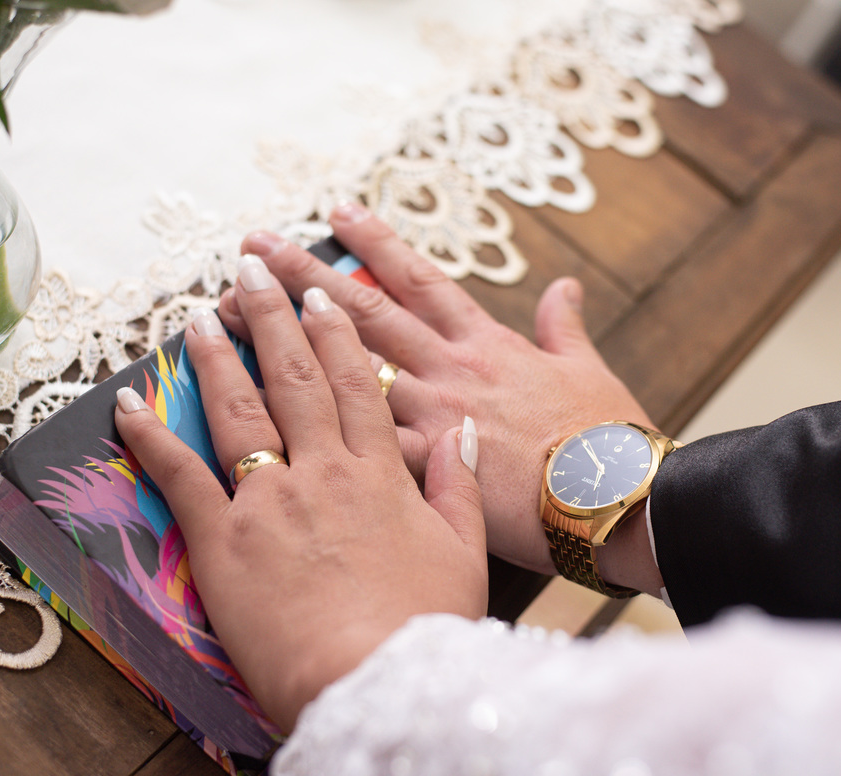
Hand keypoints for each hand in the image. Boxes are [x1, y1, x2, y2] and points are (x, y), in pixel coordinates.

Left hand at [114, 256, 487, 730]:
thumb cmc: (425, 625)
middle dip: (272, 319)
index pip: (357, 384)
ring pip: (240, 410)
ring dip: (217, 357)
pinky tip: (128, 401)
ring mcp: (269, 500)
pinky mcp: (222, 540)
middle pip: (295, 380)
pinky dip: (150, 435)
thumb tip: (457, 430)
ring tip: (199, 314)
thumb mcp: (464, 552)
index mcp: (380, 474)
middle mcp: (323, 471)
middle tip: (252, 272)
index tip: (321, 294)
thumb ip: (458, 486)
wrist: (375, 681)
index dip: (336, 334)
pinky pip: (180, 474)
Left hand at [233, 204, 663, 594]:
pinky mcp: (419, 470)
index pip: (418, 280)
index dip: (376, 241)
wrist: (614, 499)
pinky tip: (255, 423)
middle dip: (302, 274)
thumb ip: (566, 326)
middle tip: (253, 246)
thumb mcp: (588, 369)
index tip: (335, 212)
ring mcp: (428, 415)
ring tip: (225, 315)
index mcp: (483, 345)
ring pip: (338, 370)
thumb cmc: (604, 439)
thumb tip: (565, 286)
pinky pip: (347, 448)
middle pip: (362, 312)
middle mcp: (446, 370)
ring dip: (279, 341)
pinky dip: (300, 435)